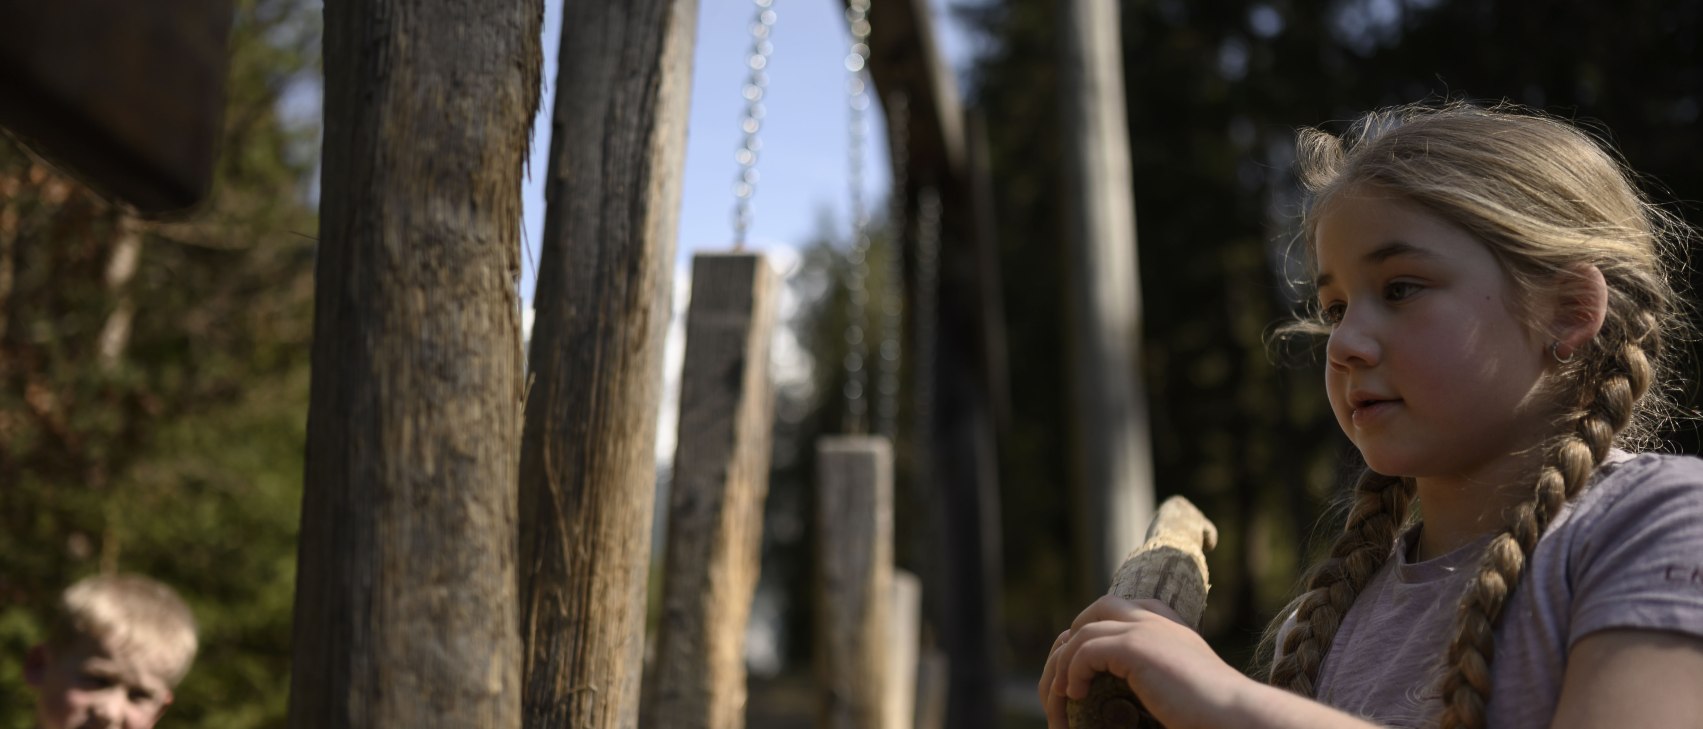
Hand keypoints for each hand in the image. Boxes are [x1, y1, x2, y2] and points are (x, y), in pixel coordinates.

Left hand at [1038, 595, 1252, 728]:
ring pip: (1080, 635)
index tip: (1080, 670)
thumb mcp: (1177, 680)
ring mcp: (1145, 627)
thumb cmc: (1209, 709)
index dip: (1090, 635)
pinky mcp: (1136, 646)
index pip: (1114, 611)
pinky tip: (1077, 695)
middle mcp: (1154, 617)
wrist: (1234, 714)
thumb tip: (1127, 686)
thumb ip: (1151, 672)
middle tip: (1061, 680)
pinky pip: (1084, 650)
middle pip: (1092, 614)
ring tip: (1060, 698)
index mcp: (1166, 621)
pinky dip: (1072, 673)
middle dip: (1069, 644)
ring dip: (1062, 668)